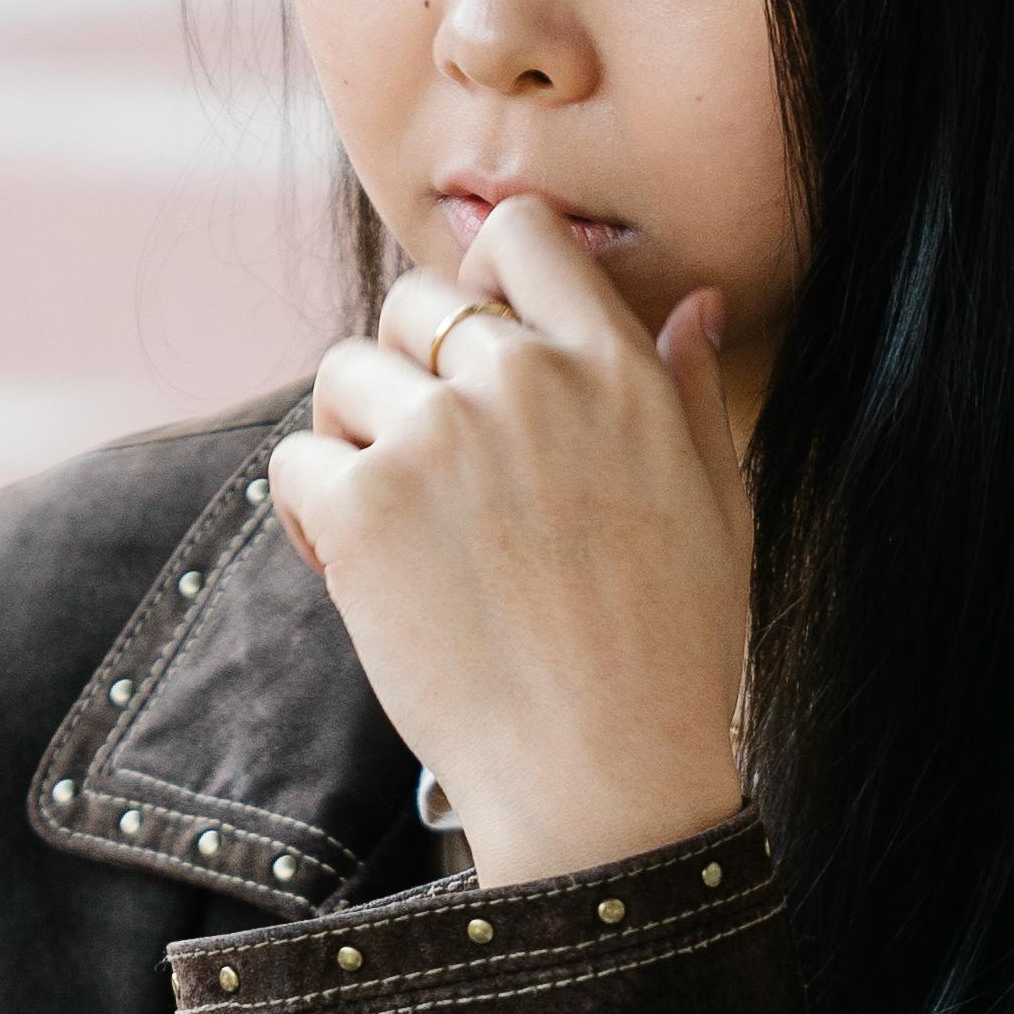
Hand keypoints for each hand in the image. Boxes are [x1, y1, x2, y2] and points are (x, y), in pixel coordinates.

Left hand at [270, 195, 755, 884]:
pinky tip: (363, 571)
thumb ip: (692, 393)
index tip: (472, 348)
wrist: (604, 778)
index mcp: (614, 369)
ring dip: (355, 441)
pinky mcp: (364, 506)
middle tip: (429, 467)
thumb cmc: (671, 657)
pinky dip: (313, 512)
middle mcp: (524, 380)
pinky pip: (296, 461)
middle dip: (404, 369)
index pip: (518, 234)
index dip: (481, 278)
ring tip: (401, 531)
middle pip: (412, 300)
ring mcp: (438, 437)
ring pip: (342, 375)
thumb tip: (696, 304)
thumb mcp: (717, 507)